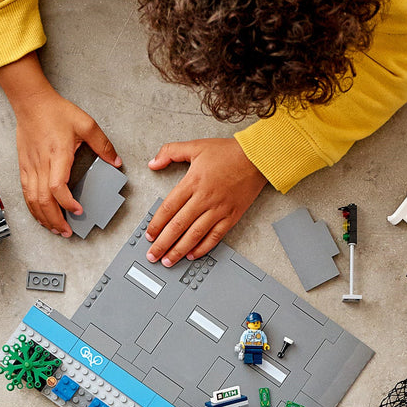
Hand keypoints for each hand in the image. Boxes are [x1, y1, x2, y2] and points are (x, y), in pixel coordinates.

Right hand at [0, 54, 120, 235]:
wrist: (31, 102)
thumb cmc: (55, 111)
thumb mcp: (86, 124)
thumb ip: (103, 144)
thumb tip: (115, 161)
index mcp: (58, 155)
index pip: (57, 187)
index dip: (67, 202)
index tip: (78, 210)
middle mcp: (42, 164)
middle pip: (44, 200)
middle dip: (55, 219)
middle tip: (67, 231)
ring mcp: (31, 166)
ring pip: (33, 199)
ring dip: (43, 217)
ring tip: (55, 228)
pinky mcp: (24, 166)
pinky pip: (26, 192)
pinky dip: (32, 207)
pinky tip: (40, 215)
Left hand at [145, 138, 266, 264]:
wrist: (257, 158)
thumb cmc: (228, 153)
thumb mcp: (196, 146)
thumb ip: (170, 152)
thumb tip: (153, 163)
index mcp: (193, 182)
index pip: (168, 208)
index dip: (156, 224)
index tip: (149, 235)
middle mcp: (204, 198)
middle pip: (178, 225)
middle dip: (163, 243)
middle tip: (153, 255)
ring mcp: (219, 209)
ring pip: (195, 234)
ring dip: (179, 250)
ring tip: (169, 260)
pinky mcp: (231, 216)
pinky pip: (215, 236)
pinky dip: (203, 247)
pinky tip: (192, 254)